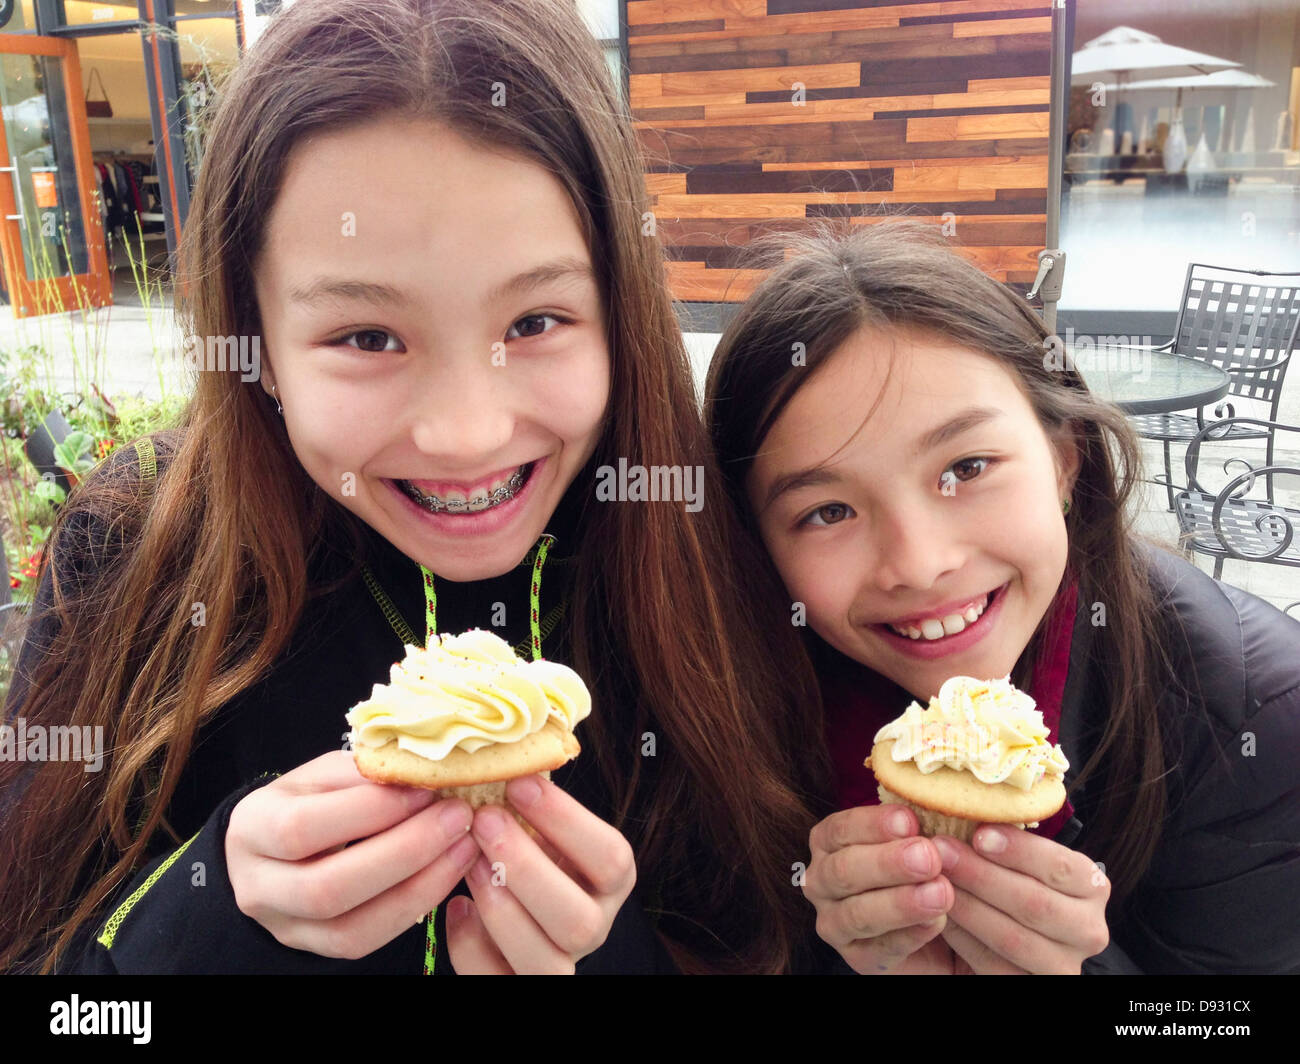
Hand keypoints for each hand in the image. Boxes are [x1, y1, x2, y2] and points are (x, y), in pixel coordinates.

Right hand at [226, 751, 479, 958]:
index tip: (426, 788)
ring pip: (351, 927)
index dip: (371, 810)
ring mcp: (284, 927)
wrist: (278, 848)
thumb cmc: (310, 799)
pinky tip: (448, 873)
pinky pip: (367, 942)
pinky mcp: (316, 949)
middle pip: (329, 887)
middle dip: (405, 851)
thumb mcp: (325, 773)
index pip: (304, 826)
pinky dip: (415, 907)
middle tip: (458, 817)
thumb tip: (423, 772)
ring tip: (464, 845)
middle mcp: (258, 886)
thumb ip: (365, 775)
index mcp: (253, 826)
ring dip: (420, 885)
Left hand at [445, 774, 635, 973]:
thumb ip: (532, 795)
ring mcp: (557, 963)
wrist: (510, 901)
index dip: (567, 821)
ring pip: (546, 963)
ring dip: (502, 911)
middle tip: (485, 821)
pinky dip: (471, 948)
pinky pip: (497, 981)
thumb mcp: (539, 821)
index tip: (519, 783)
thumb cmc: (526, 846)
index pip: (611, 858)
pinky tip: (455, 908)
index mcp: (608, 881)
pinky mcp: (515, 984)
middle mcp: (592, 927)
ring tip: (469, 864)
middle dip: (528, 870)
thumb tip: (506, 742)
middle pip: (580, 921)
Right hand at [804, 804, 958, 973]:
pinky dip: (909, 935)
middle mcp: (821, 881)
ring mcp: (834, 923)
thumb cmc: (923, 870)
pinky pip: (879, 950)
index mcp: (829, 842)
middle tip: (929, 857)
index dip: (873, 824)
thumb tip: (936, 803)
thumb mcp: (919, 841)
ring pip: (857, 913)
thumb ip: (918, 827)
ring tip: (941, 893)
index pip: (841, 828)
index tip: (910, 820)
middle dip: (887, 863)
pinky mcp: (857, 959)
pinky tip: (937, 922)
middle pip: (844, 870)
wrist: (940, 931)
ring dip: (900, 903)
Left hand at [934, 826, 1109, 973]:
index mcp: (1092, 886)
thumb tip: (970, 802)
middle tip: (940, 851)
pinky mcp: (1036, 986)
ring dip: (967, 907)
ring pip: (1013, 938)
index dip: (1019, 850)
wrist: (1015, 935)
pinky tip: (939, 915)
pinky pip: (995, 965)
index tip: (978, 833)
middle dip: (981, 875)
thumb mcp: (1024, 858)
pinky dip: (964, 939)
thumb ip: (1007, 837)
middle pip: (1034, 903)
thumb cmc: (1015, 880)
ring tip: (933, 880)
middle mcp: (1089, 929)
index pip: (1060, 866)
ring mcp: (1064, 965)